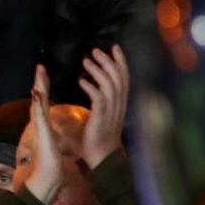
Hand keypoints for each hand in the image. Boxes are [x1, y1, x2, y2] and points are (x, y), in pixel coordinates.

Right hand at [24, 66, 61, 204]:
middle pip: (38, 101)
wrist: (46, 181)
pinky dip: (38, 106)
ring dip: (37, 89)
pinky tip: (38, 95)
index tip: (45, 74)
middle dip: (39, 83)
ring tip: (39, 74)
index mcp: (45, 127)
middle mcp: (41, 126)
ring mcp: (40, 130)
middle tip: (40, 67)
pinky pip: (40, 119)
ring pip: (38, 106)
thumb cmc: (51, 165)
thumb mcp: (53, 145)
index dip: (44, 89)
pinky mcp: (43, 137)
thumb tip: (53, 130)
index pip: (44, 104)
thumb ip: (52, 135)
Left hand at [77, 46, 128, 166]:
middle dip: (108, 61)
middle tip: (96, 50)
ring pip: (110, 83)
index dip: (121, 61)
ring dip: (98, 70)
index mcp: (121, 102)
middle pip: (119, 76)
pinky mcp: (102, 115)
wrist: (101, 157)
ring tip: (86, 61)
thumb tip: (88, 86)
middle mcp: (120, 103)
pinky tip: (80, 81)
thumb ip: (99, 101)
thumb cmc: (98, 138)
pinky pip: (98, 96)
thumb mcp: (101, 115)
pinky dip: (90, 87)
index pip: (124, 77)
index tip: (115, 48)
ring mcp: (112, 109)